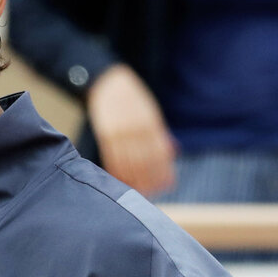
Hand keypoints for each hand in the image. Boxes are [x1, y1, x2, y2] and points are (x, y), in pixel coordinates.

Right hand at [86, 64, 176, 196]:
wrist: (108, 83)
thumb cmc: (132, 99)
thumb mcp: (150, 111)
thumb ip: (159, 132)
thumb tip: (171, 152)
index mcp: (151, 123)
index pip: (161, 153)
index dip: (164, 171)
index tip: (167, 185)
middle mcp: (136, 129)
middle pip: (145, 161)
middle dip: (150, 180)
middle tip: (152, 194)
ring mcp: (120, 132)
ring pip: (129, 162)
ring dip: (134, 179)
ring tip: (137, 192)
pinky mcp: (105, 134)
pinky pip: (112, 157)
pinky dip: (117, 171)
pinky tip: (120, 179)